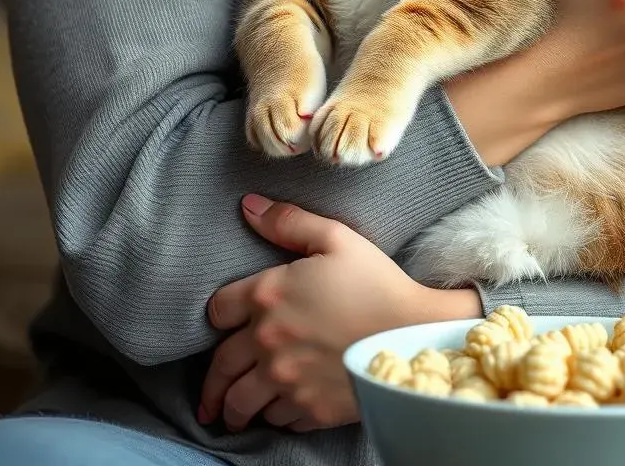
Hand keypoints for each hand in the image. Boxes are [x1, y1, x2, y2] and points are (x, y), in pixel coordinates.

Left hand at [199, 196, 479, 432]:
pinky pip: (278, 420)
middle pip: (220, 367)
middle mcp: (267, 343)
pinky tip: (279, 410)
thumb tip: (249, 206)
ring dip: (233, 406)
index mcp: (268, 297)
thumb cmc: (377, 282)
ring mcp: (286, 381)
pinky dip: (275, 416)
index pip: (218, 310)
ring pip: (241, 403)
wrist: (414, 333)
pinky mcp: (309, 409)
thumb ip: (289, 222)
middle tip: (210, 392)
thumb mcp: (337, 238)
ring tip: (233, 413)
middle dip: (212, 380)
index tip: (225, 322)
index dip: (220, 314)